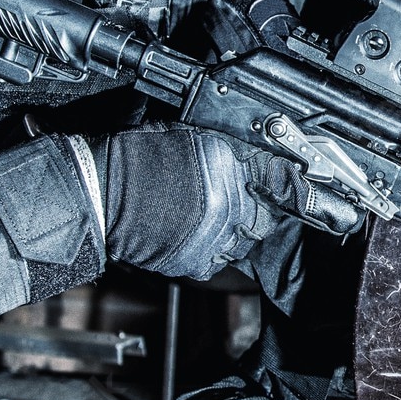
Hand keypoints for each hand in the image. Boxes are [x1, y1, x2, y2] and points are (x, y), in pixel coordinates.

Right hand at [93, 124, 301, 278]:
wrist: (103, 190)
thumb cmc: (139, 158)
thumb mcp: (193, 138)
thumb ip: (231, 154)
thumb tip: (258, 165)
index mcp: (230, 167)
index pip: (278, 181)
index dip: (287, 187)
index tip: (297, 192)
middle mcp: (228, 203)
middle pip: (263, 218)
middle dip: (253, 211)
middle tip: (232, 203)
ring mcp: (214, 235)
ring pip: (242, 242)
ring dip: (233, 233)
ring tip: (206, 219)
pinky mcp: (196, 260)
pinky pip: (219, 261)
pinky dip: (212, 251)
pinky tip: (193, 234)